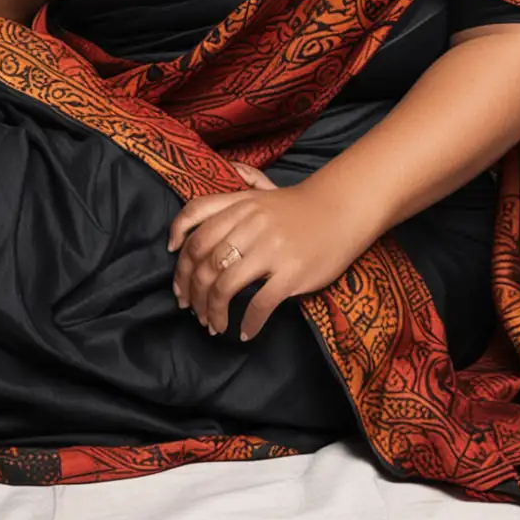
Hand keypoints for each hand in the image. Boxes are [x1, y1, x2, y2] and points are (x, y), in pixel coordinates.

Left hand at [167, 161, 377, 341]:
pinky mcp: (292, 272)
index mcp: (240, 203)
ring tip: (214, 326)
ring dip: (213, 312)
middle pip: (204, 261)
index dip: (180, 254)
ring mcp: (271, 248)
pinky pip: (259, 305)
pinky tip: (244, 333)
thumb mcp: (264, 191)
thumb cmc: (298, 207)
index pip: (195, 221)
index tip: (178, 279)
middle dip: (192, 292)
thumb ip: (236, 188)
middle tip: (192, 310)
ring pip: (224, 286)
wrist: (342, 210)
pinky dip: (247, 324)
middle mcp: (251, 224)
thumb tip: (217, 186)